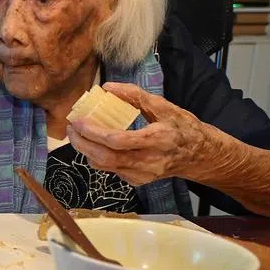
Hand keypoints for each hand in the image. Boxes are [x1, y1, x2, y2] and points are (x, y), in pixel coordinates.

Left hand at [66, 82, 212, 185]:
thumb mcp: (164, 106)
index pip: (117, 141)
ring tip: (78, 134)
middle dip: (81, 143)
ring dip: (86, 150)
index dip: (93, 132)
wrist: (199, 155)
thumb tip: (107, 87)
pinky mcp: (137, 181)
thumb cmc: (182, 127)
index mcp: (157, 140)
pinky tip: (96, 144)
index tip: (78, 120)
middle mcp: (148, 161)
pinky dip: (98, 157)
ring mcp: (142, 174)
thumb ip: (135, 95)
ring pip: (104, 166)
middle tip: (71, 129)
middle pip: (105, 157)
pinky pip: (111, 170)